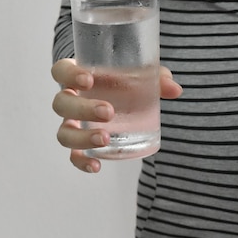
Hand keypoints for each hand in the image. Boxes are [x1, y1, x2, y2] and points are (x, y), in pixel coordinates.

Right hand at [51, 58, 182, 172]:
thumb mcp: (144, 74)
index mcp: (79, 75)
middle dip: (83, 109)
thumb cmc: (128, 79)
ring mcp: (74, 123)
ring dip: (81, 137)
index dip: (69, 75)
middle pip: (61, 104)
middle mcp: (71, 99)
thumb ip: (158, 78)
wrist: (127, 97)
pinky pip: (74, 155)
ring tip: (104, 139)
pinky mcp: (82, 143)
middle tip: (108, 112)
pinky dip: (82, 162)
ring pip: (64, 132)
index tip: (88, 80)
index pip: (61, 71)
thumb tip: (176, 90)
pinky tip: (97, 166)